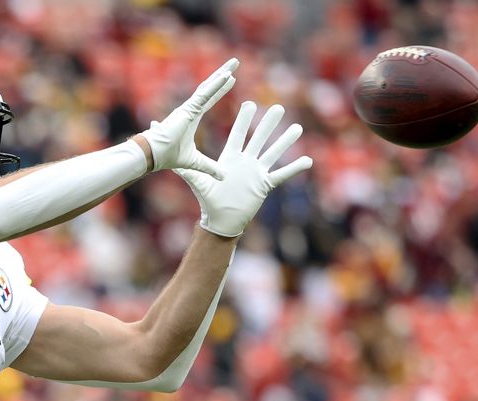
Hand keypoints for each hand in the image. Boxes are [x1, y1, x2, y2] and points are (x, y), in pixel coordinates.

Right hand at [139, 58, 238, 178]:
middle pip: (210, 87)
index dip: (220, 89)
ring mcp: (188, 107)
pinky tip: (227, 76)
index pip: (209, 99)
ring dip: (222, 74)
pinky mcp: (187, 109)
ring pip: (208, 87)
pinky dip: (215, 85)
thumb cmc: (168, 157)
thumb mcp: (195, 163)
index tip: (232, 79)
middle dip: (223, 74)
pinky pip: (204, 95)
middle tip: (235, 62)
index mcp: (191, 117)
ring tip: (234, 63)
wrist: (153, 156)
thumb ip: (209, 167)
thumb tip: (223, 176)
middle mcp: (190, 109)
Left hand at [175, 102, 312, 236]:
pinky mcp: (264, 185)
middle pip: (258, 139)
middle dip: (268, 124)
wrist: (221, 219)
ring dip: (285, 141)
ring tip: (297, 127)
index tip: (250, 103)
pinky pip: (282, 175)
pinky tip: (308, 160)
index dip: (244, 120)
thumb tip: (170, 163)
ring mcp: (257, 172)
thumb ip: (186, 168)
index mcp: (230, 159)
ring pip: (273, 153)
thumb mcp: (197, 182)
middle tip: (278, 107)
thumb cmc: (209, 200)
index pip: (238, 135)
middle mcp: (245, 162)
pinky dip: (294, 168)